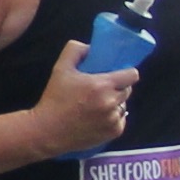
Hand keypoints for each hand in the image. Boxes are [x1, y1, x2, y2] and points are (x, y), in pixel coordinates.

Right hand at [30, 39, 139, 156]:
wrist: (47, 131)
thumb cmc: (54, 99)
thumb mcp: (59, 70)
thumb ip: (74, 51)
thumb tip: (89, 46)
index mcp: (102, 85)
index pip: (132, 75)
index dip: (126, 73)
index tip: (117, 75)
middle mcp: (112, 102)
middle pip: (127, 90)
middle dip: (117, 88)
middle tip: (101, 90)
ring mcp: (114, 119)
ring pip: (123, 106)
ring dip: (114, 104)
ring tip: (96, 106)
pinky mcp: (114, 132)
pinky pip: (120, 121)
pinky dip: (112, 119)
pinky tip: (96, 119)